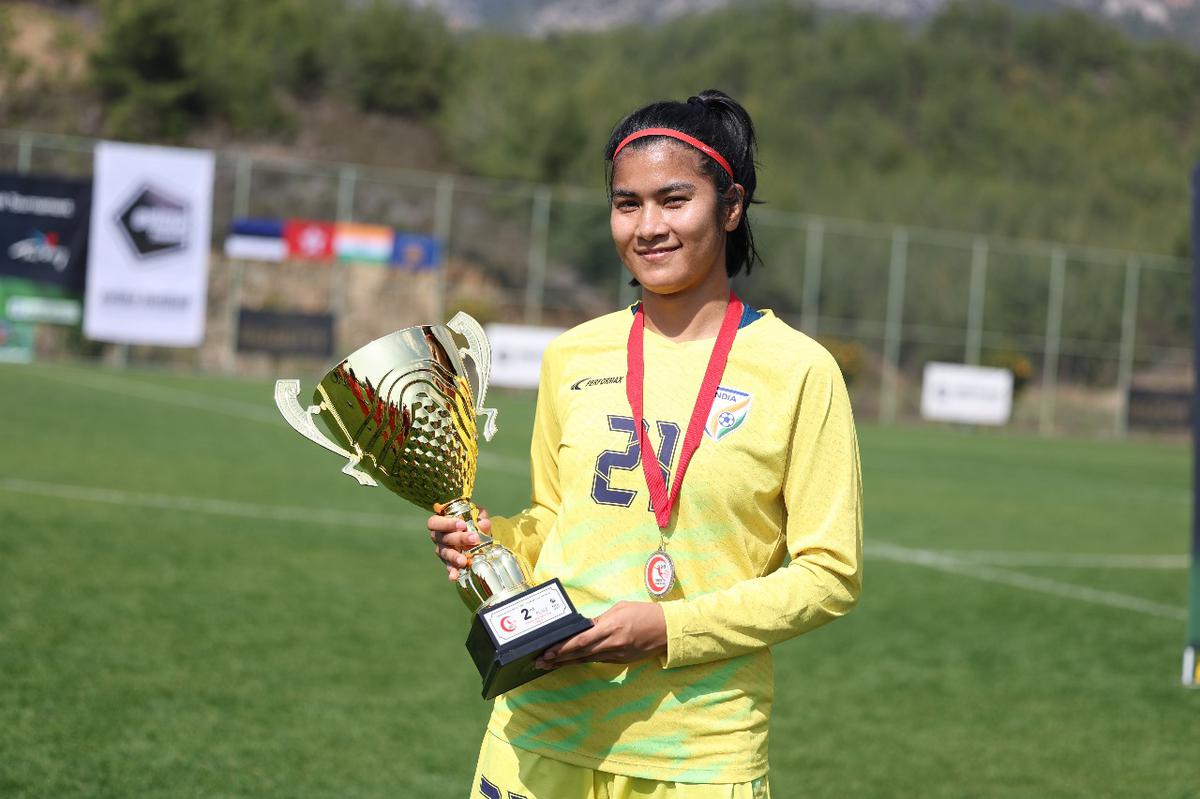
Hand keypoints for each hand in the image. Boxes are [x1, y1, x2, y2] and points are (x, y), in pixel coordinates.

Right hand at [427, 508, 489, 581]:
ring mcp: (442, 550)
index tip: (462, 524)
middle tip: (474, 539)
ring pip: (445, 553)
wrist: (474, 533)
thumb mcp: (476, 515)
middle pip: (443, 538)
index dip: (446, 524)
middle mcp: (438, 537)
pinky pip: (449, 566)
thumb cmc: (471, 520)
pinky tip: (454, 576)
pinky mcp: (448, 561)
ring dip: (454, 557)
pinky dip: (452, 571)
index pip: (435, 522)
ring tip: (464, 561)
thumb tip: (483, 524)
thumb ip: (480, 517)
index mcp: (440, 522)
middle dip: (458, 538)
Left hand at [535, 601, 666, 668]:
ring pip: (587, 660)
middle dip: (559, 658)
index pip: (581, 641)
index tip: (547, 651)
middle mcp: (612, 644)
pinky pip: (598, 660)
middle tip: (540, 662)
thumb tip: (583, 627)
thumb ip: (600, 620)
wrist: (668, 629)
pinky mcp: (621, 661)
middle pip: (580, 654)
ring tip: (549, 665)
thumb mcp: (619, 609)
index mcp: (611, 628)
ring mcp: (617, 655)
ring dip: (567, 662)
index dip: (563, 648)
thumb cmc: (644, 613)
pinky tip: (570, 662)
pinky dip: (583, 661)